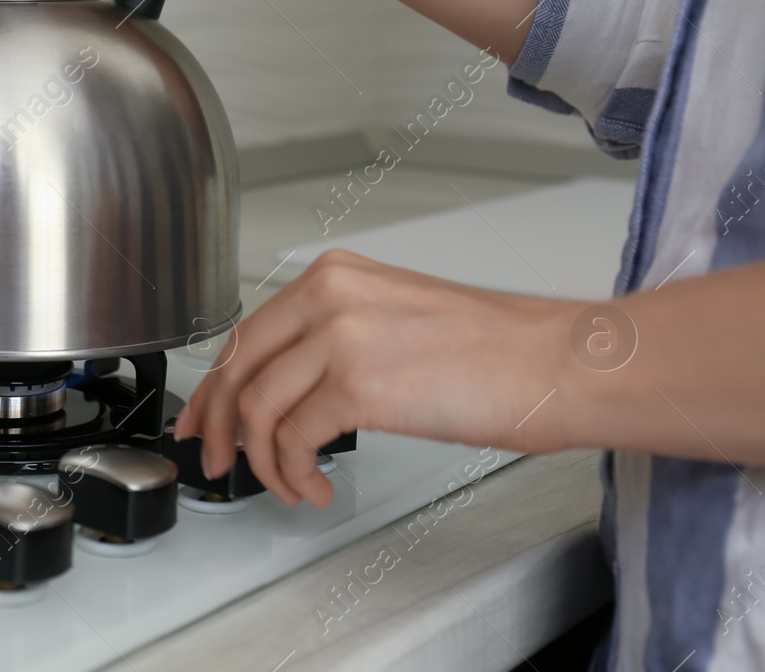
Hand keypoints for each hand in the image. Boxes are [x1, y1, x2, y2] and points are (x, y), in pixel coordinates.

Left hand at [173, 250, 577, 506]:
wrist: (559, 363)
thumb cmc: (498, 351)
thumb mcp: (396, 319)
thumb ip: (336, 338)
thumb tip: (289, 387)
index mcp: (335, 276)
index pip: (248, 333)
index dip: (216, 385)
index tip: (204, 416)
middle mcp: (329, 296)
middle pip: (236, 367)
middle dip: (216, 424)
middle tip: (216, 460)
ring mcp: (341, 337)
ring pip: (256, 408)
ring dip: (262, 461)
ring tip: (287, 486)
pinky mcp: (359, 385)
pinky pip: (292, 439)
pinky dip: (294, 473)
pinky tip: (316, 488)